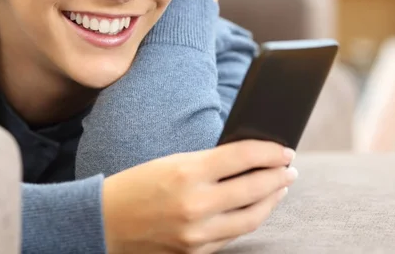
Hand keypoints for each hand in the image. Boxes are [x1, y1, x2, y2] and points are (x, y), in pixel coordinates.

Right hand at [103, 140, 297, 253]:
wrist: (104, 222)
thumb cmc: (137, 185)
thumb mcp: (173, 162)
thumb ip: (211, 163)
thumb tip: (250, 159)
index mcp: (187, 172)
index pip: (244, 157)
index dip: (270, 152)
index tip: (285, 150)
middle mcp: (195, 204)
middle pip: (254, 188)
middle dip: (278, 176)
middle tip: (290, 169)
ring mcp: (196, 234)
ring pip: (251, 218)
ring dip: (271, 201)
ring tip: (280, 188)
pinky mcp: (195, 253)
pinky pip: (233, 236)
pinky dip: (249, 219)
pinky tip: (256, 208)